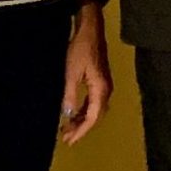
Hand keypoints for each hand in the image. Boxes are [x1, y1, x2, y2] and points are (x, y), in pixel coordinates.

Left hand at [59, 5, 112, 145]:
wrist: (90, 30)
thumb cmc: (79, 50)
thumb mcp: (71, 73)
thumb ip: (70, 95)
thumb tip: (68, 115)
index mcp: (100, 89)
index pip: (92, 118)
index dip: (81, 131)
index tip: (68, 140)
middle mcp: (106, 90)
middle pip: (95, 116)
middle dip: (81, 128)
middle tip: (65, 137)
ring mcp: (104, 86)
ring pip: (94, 110)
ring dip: (82, 120)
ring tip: (67, 128)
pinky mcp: (100, 81)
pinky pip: (93, 102)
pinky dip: (83, 110)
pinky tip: (73, 113)